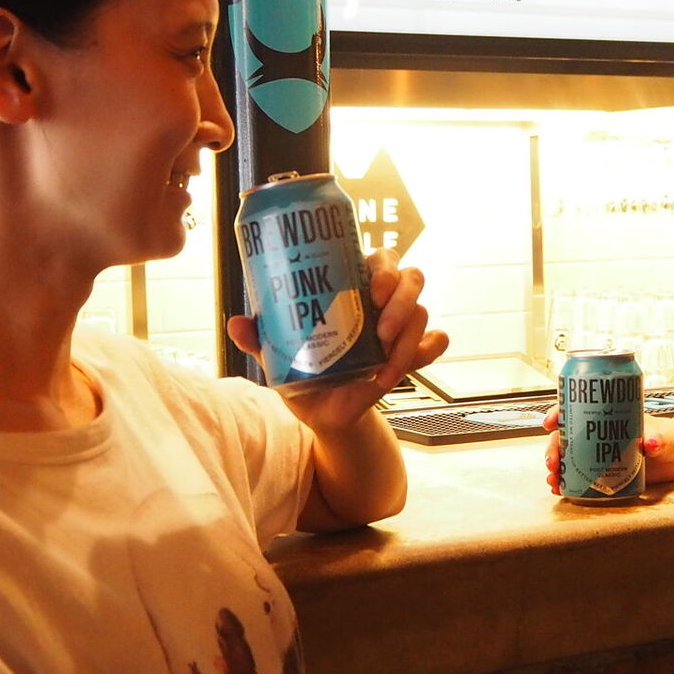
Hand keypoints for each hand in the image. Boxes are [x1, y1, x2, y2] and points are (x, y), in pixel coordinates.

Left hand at [229, 250, 447, 434]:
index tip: (373, 289)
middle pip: (412, 278)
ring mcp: (401, 328)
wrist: (323, 413)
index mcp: (354, 288)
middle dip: (402, 299)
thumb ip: (259, 339)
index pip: (380, 259)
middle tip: (380, 325)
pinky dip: (427, 351)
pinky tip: (403, 367)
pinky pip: (437, 343)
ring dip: (407, 337)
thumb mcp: (278, 356)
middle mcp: (383, 303)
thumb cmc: (304, 373)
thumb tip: (236, 323)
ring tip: (384, 363)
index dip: (385, 267)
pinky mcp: (412, 355)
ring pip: (423, 312)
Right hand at [540, 406, 673, 489]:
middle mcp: (601, 432)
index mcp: (611, 415)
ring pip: (570, 457)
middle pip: (568, 436)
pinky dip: (568, 482)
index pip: (578, 408)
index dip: (559, 412)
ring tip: (554, 481)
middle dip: (553, 449)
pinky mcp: (607, 472)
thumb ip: (662, 439)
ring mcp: (602, 453)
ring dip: (557, 468)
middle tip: (553, 463)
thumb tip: (652, 444)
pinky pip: (581, 475)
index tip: (550, 422)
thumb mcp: (669, 435)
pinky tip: (561, 490)